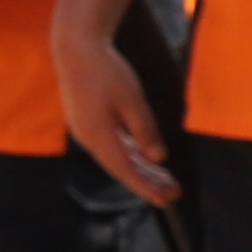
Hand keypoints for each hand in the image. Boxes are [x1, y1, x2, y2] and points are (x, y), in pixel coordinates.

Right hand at [50, 21, 174, 208]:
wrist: (76, 50)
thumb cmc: (106, 72)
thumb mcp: (132, 101)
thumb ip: (145, 130)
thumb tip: (157, 157)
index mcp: (98, 136)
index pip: (125, 170)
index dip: (146, 187)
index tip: (166, 201)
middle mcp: (89, 139)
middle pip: (122, 168)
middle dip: (149, 182)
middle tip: (175, 194)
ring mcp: (87, 131)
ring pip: (118, 157)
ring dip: (142, 169)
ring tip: (167, 180)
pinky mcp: (89, 122)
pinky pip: (112, 145)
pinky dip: (131, 154)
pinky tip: (146, 159)